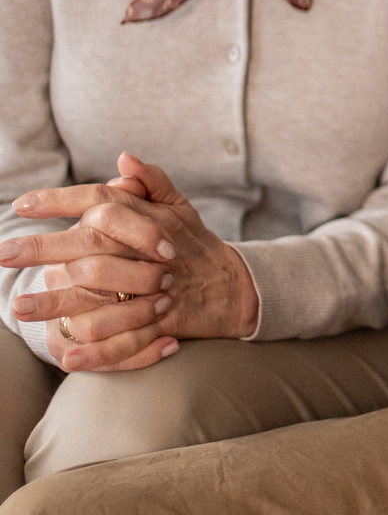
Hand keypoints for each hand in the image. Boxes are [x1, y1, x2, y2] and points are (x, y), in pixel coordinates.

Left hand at [2, 153, 258, 372]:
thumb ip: (151, 182)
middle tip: (3, 254)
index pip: (101, 201)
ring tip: (20, 308)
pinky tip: (66, 355)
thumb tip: (123, 159)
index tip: (22, 204)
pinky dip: (96, 350)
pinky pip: (125, 340)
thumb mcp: (180, 208)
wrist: (236, 288)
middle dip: (42, 249)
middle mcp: (150, 252)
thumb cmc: (197, 245)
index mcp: (151, 219)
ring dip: (57, 304)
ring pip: (99, 296)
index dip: (61, 201)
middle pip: (90, 246)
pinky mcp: (162, 323)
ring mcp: (156, 290)